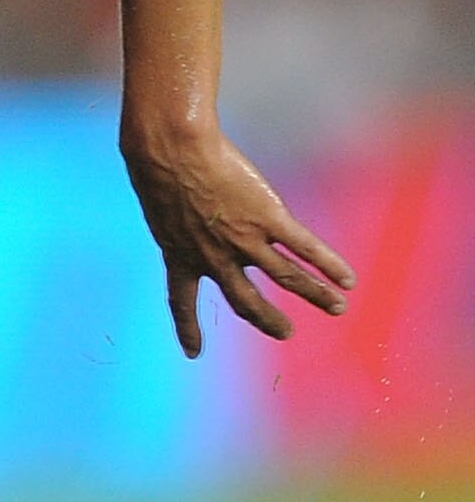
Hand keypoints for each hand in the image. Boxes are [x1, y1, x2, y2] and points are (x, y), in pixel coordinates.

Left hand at [122, 123, 354, 355]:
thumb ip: (169, 212)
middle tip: (285, 332)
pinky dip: (329, 264)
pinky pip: (305, 248)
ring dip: (314, 295)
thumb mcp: (155, 199)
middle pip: (245, 300)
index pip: (180, 301)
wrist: (172, 149)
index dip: (187, 327)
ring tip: (336, 308)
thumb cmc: (155, 162)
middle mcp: (214, 257)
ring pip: (286, 278)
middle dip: (266, 319)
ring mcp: (243, 240)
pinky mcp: (268, 217)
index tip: (192, 352)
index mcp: (178, 255)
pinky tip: (347, 279)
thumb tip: (165, 195)